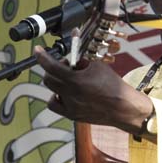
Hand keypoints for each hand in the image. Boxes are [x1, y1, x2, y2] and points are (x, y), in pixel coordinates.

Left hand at [35, 46, 152, 132]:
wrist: (123, 108)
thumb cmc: (114, 86)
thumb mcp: (98, 66)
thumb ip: (82, 59)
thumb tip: (74, 47)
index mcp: (76, 81)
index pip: (51, 66)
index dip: (42, 57)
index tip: (37, 50)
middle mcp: (71, 95)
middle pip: (49, 79)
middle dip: (54, 69)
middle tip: (66, 67)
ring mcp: (70, 106)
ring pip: (52, 91)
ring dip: (56, 83)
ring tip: (69, 81)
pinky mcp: (73, 115)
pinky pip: (55, 105)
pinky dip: (58, 97)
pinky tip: (66, 94)